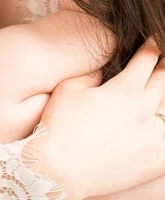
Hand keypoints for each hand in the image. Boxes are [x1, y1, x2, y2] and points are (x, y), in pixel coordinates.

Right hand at [22, 40, 164, 198]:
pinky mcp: (154, 162)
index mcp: (125, 90)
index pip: (148, 59)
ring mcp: (152, 138)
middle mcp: (144, 111)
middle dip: (164, 65)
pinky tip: (160, 122)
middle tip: (162, 60)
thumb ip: (92, 71)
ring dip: (164, 95)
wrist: (57, 171)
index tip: (154, 40)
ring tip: (158, 90)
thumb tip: (104, 64)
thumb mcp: (70, 87)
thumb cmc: (60, 126)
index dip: (152, 45)